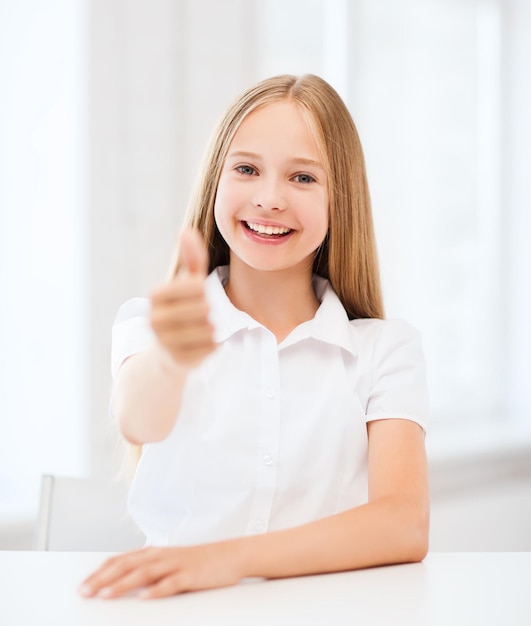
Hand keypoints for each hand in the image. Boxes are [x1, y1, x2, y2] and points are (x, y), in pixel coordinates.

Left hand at [79, 541, 245, 599]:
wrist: (231, 554)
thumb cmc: (199, 562)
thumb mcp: (170, 563)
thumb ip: (150, 569)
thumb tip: (124, 581)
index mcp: (155, 552)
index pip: (121, 560)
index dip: (100, 572)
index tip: (83, 585)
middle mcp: (162, 555)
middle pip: (127, 565)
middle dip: (103, 579)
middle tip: (84, 592)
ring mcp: (176, 564)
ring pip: (145, 573)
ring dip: (123, 584)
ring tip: (105, 595)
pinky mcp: (191, 575)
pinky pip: (172, 583)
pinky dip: (157, 590)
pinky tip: (144, 598)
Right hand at [150, 228, 215, 369]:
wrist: (168, 352)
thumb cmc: (181, 311)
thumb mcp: (187, 284)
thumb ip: (191, 259)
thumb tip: (186, 230)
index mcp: (155, 296)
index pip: (196, 286)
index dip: (203, 291)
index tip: (197, 296)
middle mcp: (154, 319)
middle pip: (204, 308)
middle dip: (208, 311)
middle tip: (200, 315)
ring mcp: (164, 342)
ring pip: (208, 329)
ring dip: (211, 329)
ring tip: (202, 329)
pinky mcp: (177, 361)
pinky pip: (210, 348)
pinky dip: (213, 345)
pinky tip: (204, 344)